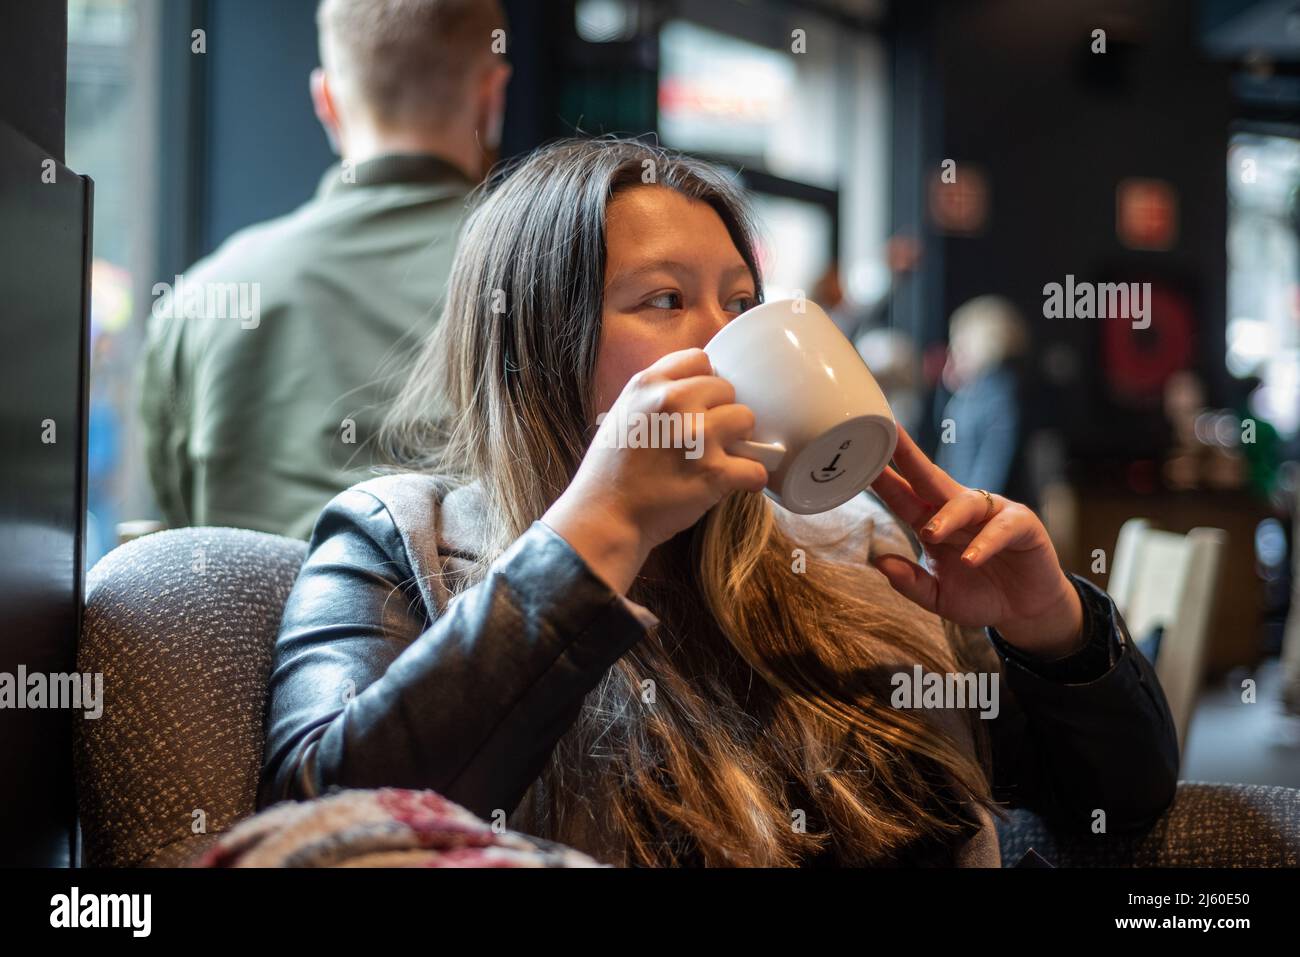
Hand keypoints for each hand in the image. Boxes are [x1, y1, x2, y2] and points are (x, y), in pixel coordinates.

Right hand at [542, 348, 768, 593]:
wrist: (604, 518)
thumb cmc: (611, 473)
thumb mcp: (622, 414)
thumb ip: (655, 396)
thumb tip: (694, 390)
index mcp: (648, 384)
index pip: (699, 359)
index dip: (704, 382)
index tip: (700, 404)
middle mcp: (674, 402)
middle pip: (727, 389)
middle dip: (721, 412)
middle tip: (707, 438)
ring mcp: (696, 436)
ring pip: (747, 419)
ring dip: (740, 440)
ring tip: (721, 457)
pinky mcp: (714, 472)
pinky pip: (756, 466)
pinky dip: (751, 478)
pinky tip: (737, 483)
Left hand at [867, 426, 1083, 658]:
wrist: (1025, 611)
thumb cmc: (979, 595)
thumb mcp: (938, 597)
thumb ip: (911, 583)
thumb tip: (880, 562)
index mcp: (933, 521)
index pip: (903, 495)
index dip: (883, 478)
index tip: (858, 456)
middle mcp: (959, 510)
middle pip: (929, 477)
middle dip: (908, 456)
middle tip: (889, 436)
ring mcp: (991, 514)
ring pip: (965, 502)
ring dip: (946, 516)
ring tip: (930, 534)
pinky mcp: (1022, 525)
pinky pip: (1002, 528)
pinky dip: (986, 542)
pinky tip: (971, 559)